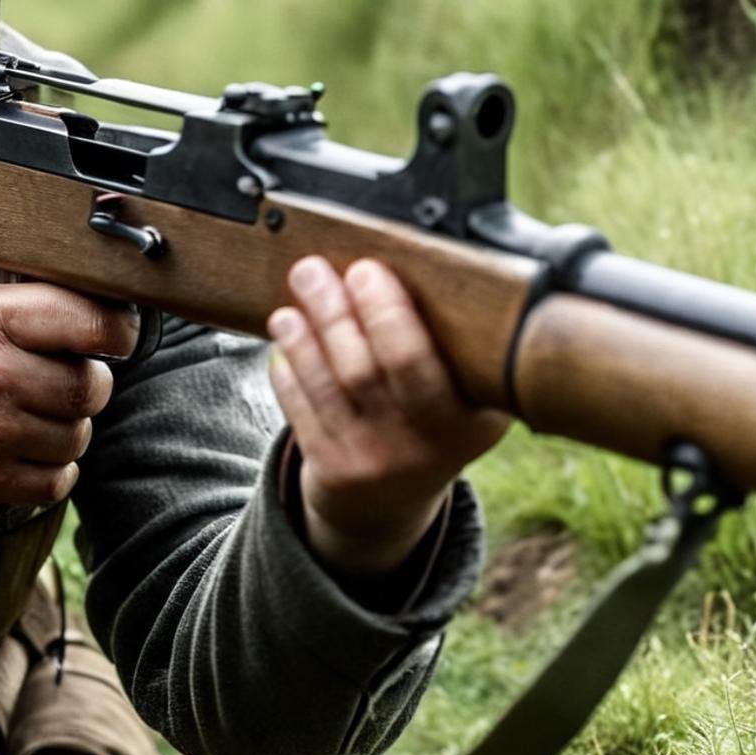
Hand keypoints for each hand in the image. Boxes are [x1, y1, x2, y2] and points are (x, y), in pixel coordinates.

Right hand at [0, 282, 138, 511]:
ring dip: (69, 430)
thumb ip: (42, 301)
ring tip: (35, 416)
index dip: (119, 333)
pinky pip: (58, 480)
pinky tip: (29, 450)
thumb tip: (121, 309)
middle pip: (90, 388)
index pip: (91, 323)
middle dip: (90, 387)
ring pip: (78, 437)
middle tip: (64, 383)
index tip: (117, 340)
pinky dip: (55, 470)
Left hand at [267, 256, 507, 576]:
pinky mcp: (332, 470)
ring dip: (304, 333)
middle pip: (365, 371)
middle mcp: (421, 446)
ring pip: (328, 386)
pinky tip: (286, 332)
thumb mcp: (470, 395)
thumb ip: (459, 343)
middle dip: (335, 312)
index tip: (366, 268)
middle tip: (313, 269)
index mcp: (467, 420)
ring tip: (296, 292)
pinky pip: (301, 409)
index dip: (388, 314)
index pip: (419, 362)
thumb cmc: (435, 416)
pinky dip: (289, 366)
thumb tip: (422, 256)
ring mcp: (373, 461)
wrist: (396, 498)